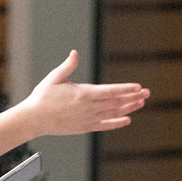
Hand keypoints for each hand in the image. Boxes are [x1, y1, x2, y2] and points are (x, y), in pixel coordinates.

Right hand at [25, 50, 149, 136]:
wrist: (34, 119)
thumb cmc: (42, 98)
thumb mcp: (54, 78)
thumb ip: (67, 66)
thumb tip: (75, 53)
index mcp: (82, 93)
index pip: (110, 91)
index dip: (125, 89)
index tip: (137, 86)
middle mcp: (88, 107)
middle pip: (116, 102)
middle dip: (132, 97)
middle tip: (146, 93)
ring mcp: (87, 118)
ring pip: (113, 113)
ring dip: (129, 108)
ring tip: (141, 103)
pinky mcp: (84, 127)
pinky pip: (104, 125)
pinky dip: (117, 123)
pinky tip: (127, 120)